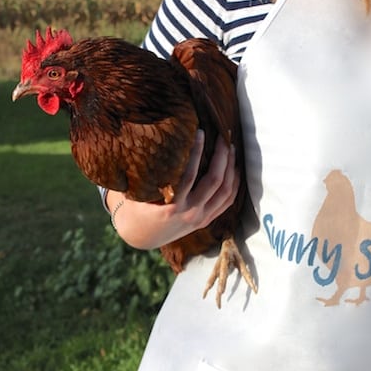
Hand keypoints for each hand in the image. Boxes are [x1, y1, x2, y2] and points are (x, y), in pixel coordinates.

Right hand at [107, 130, 238, 249]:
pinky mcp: (207, 220)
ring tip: (231, 147)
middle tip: (222, 135)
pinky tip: (235, 168)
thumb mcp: (137, 193)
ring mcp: (201, 219)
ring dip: (231, 167)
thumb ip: (146, 173)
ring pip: (225, 191)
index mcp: (171, 207)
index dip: (197, 152)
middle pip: (215, 181)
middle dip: (222, 155)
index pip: (189, 175)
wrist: (142, 237)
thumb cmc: (136, 208)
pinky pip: (227, 201)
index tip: (200, 132)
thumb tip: (148, 140)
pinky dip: (234, 184)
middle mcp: (190, 213)